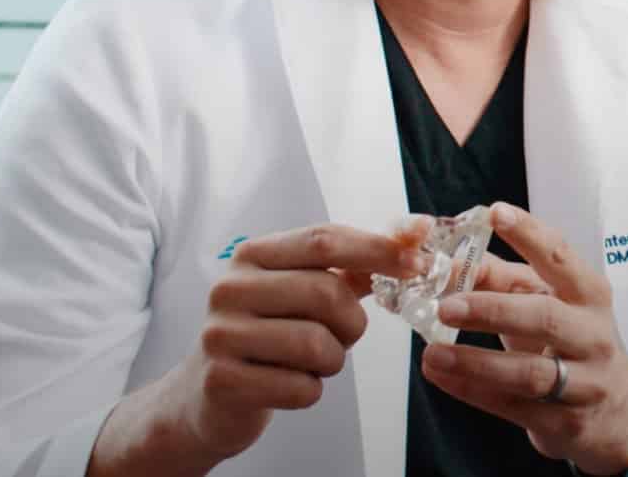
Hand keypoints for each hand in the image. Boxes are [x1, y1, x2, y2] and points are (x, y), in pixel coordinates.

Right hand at [88, 222, 427, 475]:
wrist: (208, 394)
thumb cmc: (271, 332)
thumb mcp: (306, 289)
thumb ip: (359, 264)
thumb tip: (417, 232)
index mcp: (254, 254)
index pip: (325, 239)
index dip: (378, 250)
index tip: (418, 263)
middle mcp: (229, 287)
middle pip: (326, 293)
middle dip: (352, 322)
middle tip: (343, 335)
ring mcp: (220, 334)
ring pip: (316, 344)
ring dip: (333, 360)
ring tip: (314, 361)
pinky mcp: (221, 380)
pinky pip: (300, 388)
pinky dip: (311, 391)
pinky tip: (289, 384)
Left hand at [420, 203, 627, 475]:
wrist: (618, 410)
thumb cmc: (573, 342)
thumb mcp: (549, 303)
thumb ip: (502, 281)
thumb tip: (449, 262)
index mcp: (589, 294)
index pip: (561, 256)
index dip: (529, 234)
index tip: (495, 213)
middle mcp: (593, 334)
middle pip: (545, 317)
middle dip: (493, 310)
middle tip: (447, 306)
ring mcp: (584, 381)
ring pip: (531, 372)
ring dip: (477, 362)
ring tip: (433, 353)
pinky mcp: (566, 421)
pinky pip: (515, 407)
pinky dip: (474, 391)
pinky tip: (442, 377)